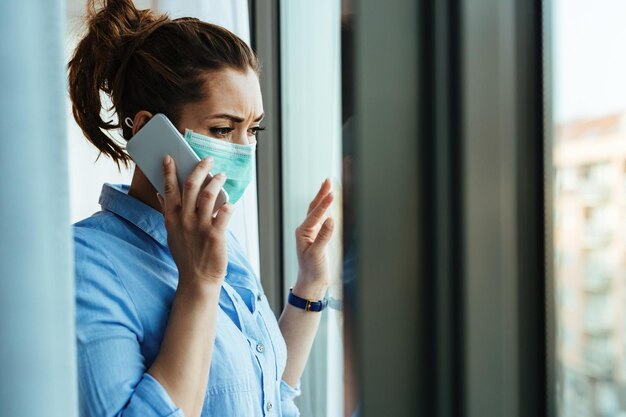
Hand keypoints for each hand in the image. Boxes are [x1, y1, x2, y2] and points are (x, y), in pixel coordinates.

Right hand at [157, 155, 232, 288]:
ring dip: (216, 181)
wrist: (197, 280)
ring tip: (221, 175)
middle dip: (199, 168)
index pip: (168, 189)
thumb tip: (161, 193)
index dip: (169, 171)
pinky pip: (224, 213)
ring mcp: (200, 227)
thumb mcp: (172, 233)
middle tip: (207, 159)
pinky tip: (231, 203)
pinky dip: (229, 204)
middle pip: (190, 185)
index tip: (170, 157)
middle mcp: (184, 220)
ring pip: (208, 194)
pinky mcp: (215, 235)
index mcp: (172, 219)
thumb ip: (168, 213)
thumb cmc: (186, 255)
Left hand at [293, 178, 334, 297]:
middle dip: (321, 194)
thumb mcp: (317, 254)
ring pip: (318, 211)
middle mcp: (306, 230)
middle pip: (314, 207)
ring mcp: (312, 232)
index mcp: (303, 232)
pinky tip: (330, 202)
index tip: (332, 194)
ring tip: (328, 186)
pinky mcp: (319, 236)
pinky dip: (326, 208)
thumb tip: (331, 220)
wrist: (313, 282)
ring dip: (323, 198)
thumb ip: (323, 237)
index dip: (324, 204)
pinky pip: (322, 218)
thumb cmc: (313, 270)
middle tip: (327, 180)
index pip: (315, 214)